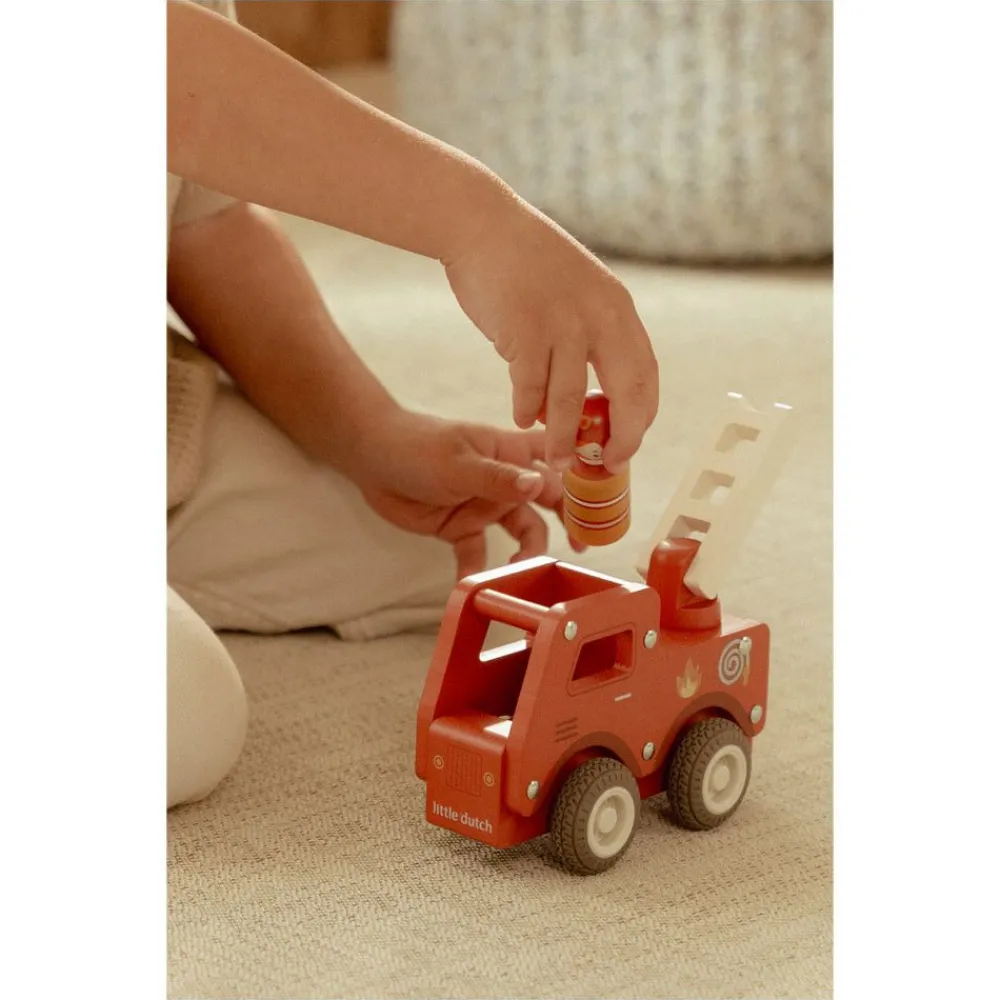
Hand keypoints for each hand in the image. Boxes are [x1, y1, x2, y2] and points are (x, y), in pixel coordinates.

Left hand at [353, 408, 584, 578]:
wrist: (370, 457)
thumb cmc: (418, 445)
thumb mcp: (460, 462)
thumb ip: (499, 478)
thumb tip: (540, 485)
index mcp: (512, 453)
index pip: (559, 460)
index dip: (585, 476)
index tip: (606, 502)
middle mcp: (507, 481)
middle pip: (550, 503)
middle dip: (570, 524)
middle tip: (583, 549)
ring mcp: (486, 505)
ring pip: (522, 533)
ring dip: (526, 554)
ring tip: (521, 573)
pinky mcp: (461, 528)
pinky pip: (478, 555)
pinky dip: (478, 571)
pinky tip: (474, 586)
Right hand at [443, 193, 659, 473]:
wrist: (482, 225)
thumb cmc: (527, 264)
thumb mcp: (579, 292)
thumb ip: (593, 336)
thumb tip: (592, 398)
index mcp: (618, 309)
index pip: (646, 376)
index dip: (641, 418)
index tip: (628, 445)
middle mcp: (599, 317)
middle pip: (625, 394)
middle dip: (620, 438)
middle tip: (606, 464)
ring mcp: (562, 323)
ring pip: (571, 400)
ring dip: (564, 438)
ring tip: (556, 459)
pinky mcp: (524, 329)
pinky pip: (530, 387)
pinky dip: (527, 409)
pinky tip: (522, 419)